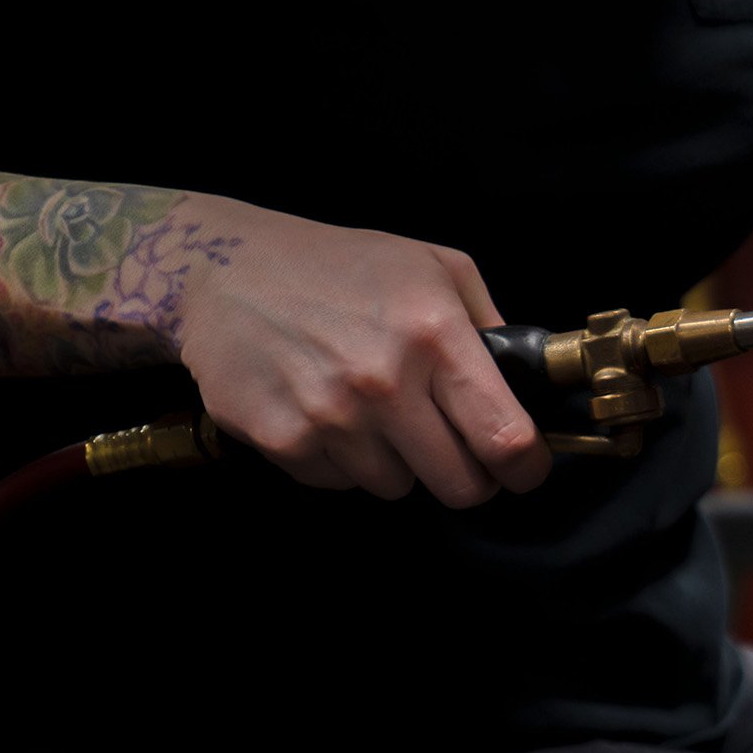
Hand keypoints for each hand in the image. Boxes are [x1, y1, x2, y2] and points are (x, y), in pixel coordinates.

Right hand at [175, 198, 551, 505]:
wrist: (224, 269)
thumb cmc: (341, 265)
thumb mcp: (435, 267)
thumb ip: (491, 325)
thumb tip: (528, 384)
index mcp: (435, 335)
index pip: (504, 437)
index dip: (525, 467)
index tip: (524, 469)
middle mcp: (384, 381)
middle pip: (458, 484)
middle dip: (467, 475)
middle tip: (453, 448)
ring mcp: (329, 416)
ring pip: (398, 487)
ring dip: (397, 462)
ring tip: (375, 411)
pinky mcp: (281, 439)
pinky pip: (339, 483)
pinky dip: (342, 461)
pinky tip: (327, 412)